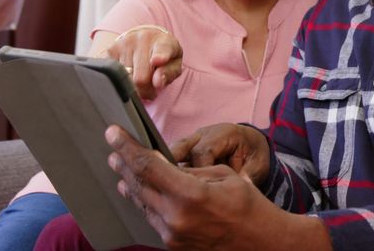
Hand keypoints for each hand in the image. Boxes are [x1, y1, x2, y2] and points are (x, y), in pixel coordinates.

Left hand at [106, 125, 330, 249]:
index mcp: (189, 194)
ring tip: (120, 169)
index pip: (147, 165)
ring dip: (130, 184)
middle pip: (138, 184)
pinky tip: (140, 192)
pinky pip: (152, 218)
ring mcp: (172, 234)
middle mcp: (175, 217)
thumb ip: (190, 172)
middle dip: (123, 164)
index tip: (113, 133)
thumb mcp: (223, 175)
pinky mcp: (173, 244)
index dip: (127, 147)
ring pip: (142, 203)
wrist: (260, 241)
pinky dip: (144, 201)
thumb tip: (166, 168)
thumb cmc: (248, 204)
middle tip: (112, 148)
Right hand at [108, 27, 182, 99]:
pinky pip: (113, 76)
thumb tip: (157, 82)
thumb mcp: (174, 63)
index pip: (162, 49)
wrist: (147, 36)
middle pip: (140, 77)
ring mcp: (124, 43)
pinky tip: (129, 72)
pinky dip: (122, 79)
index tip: (156, 61)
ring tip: (140, 76)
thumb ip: (169, 73)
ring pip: (126, 79)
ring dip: (133, 85)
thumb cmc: (164, 55)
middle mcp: (143, 38)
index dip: (160, 56)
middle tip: (150, 89)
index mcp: (164, 41)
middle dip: (146, 90)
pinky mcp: (110, 50)